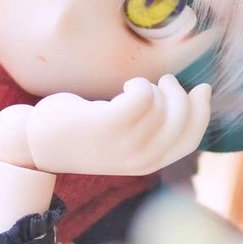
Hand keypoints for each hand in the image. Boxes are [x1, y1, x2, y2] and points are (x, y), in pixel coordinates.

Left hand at [22, 75, 211, 175]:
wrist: (40, 141)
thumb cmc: (84, 132)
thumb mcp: (126, 136)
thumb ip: (155, 127)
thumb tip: (196, 95)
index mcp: (149, 163)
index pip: (191, 139)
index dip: (202, 112)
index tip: (201, 89)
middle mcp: (142, 158)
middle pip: (183, 119)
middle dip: (179, 93)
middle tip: (164, 80)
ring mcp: (126, 144)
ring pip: (162, 105)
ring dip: (153, 87)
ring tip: (134, 88)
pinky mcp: (110, 125)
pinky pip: (144, 96)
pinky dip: (139, 84)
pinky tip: (125, 88)